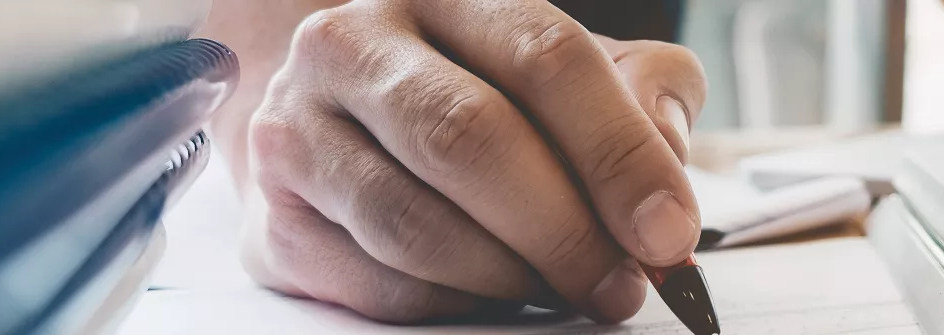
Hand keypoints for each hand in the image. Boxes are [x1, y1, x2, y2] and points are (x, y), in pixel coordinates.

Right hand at [239, 0, 704, 322]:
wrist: (343, 126)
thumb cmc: (482, 95)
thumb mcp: (575, 73)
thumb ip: (643, 94)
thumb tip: (666, 163)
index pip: (544, 56)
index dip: (618, 152)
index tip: (668, 231)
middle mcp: (354, 44)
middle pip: (471, 138)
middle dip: (566, 229)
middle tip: (622, 283)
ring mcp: (298, 130)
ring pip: (416, 224)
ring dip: (512, 277)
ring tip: (565, 290)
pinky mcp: (275, 222)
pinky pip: (379, 284)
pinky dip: (457, 306)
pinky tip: (495, 296)